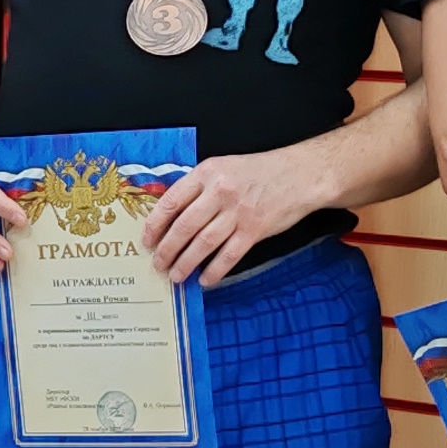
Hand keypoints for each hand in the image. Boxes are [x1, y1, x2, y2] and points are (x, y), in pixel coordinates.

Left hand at [136, 146, 329, 286]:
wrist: (299, 174)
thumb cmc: (259, 171)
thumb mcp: (223, 167)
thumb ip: (198, 187)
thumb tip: (171, 214)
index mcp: (206, 173)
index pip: (171, 201)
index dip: (154, 224)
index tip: (146, 239)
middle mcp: (219, 192)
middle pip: (184, 226)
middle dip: (167, 249)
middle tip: (158, 263)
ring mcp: (238, 212)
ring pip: (203, 243)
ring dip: (186, 263)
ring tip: (175, 275)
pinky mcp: (255, 230)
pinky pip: (229, 256)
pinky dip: (214, 270)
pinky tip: (205, 280)